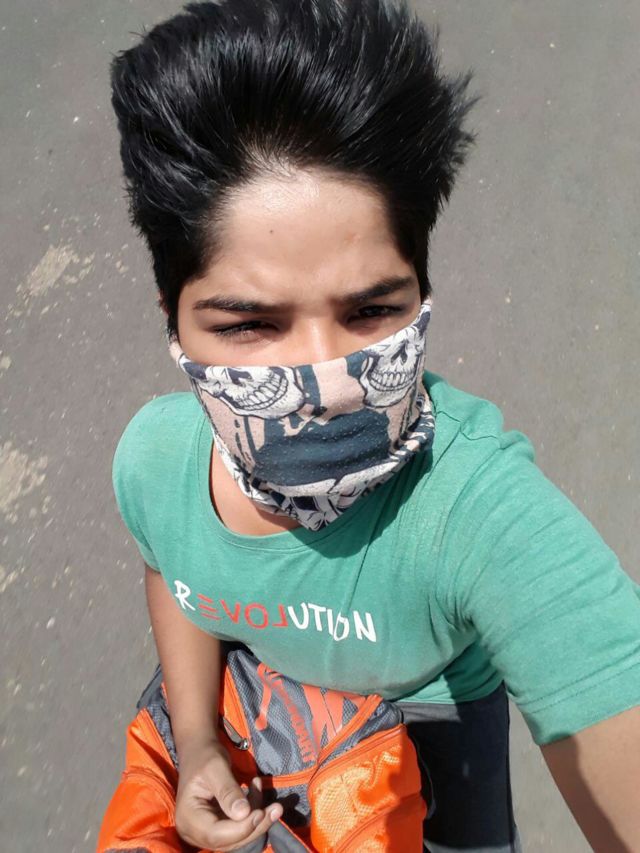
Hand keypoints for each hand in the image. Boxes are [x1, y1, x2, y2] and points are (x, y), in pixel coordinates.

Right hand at [175, 737, 282, 851]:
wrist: (199, 752)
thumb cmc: (204, 755)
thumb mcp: (216, 767)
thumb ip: (228, 791)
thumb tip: (243, 814)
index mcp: (187, 817)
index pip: (216, 834)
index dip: (241, 828)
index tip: (262, 812)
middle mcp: (193, 831)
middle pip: (228, 840)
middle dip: (255, 825)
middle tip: (277, 808)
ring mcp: (205, 831)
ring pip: (237, 836)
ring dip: (257, 818)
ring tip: (265, 790)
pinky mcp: (217, 827)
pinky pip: (239, 827)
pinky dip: (252, 812)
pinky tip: (256, 789)